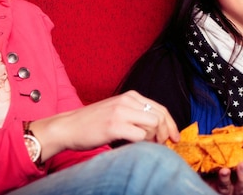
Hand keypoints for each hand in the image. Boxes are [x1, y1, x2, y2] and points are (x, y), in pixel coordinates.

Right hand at [31, 90, 179, 160]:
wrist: (68, 126)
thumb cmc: (93, 122)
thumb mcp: (118, 110)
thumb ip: (136, 114)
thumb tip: (159, 128)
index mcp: (131, 96)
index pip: (161, 108)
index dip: (171, 124)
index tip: (174, 137)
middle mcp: (127, 101)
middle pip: (160, 116)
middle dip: (165, 133)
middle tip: (162, 144)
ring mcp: (121, 112)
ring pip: (152, 124)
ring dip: (153, 138)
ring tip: (145, 145)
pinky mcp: (114, 126)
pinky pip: (140, 135)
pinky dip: (142, 143)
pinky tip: (135, 145)